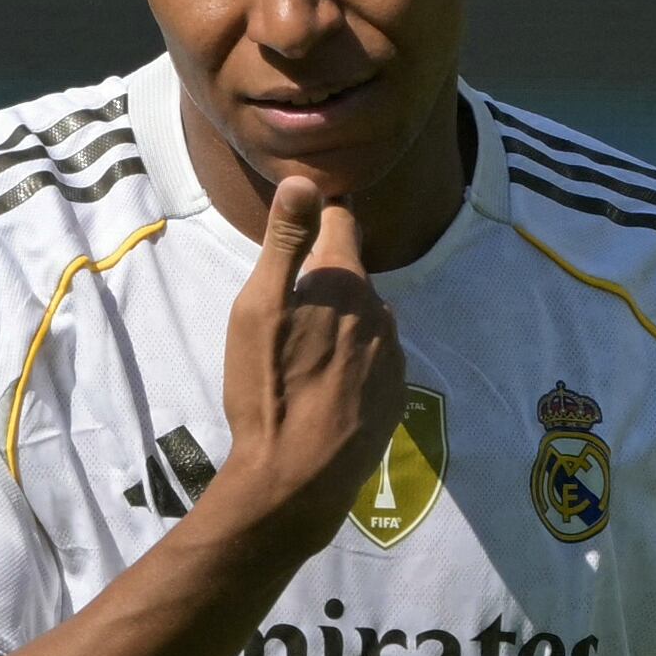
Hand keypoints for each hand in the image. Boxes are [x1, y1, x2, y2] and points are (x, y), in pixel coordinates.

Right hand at [209, 175, 404, 555]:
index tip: (312, 213)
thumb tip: (305, 178)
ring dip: (342, 324)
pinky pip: (374, 362)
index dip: (323, 216)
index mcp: (345, 282)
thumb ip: (286, 241)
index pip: (342, 225)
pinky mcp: (396, 396)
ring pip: (365, 321)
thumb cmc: (267, 388)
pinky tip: (324, 388)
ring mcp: (393, 356)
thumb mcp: (258, 308)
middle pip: (352, 278)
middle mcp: (381, 312)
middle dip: (327, 282)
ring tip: (304, 354)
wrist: (297, 477)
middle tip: (289, 309)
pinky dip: (353, 363)